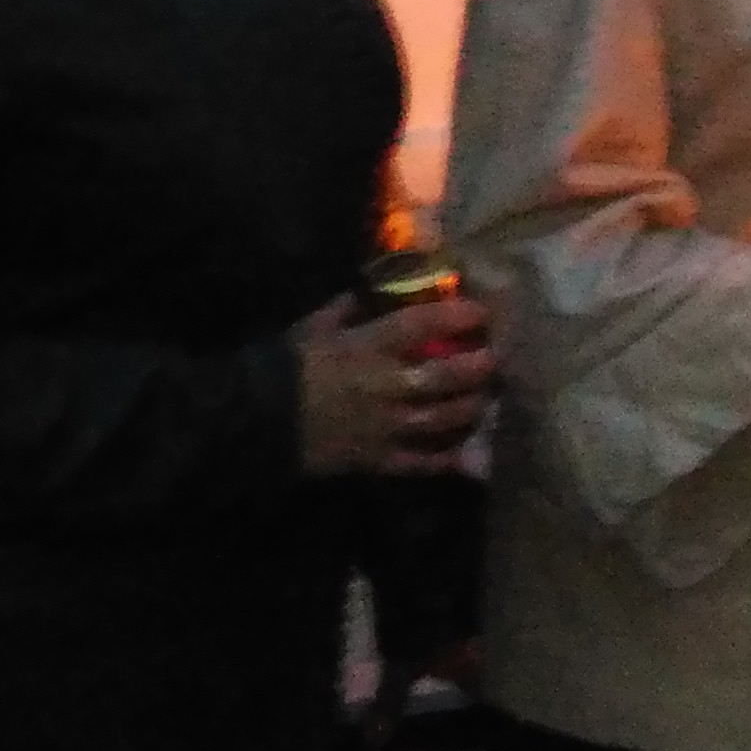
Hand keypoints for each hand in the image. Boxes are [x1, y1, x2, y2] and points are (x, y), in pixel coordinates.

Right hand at [295, 298, 495, 477]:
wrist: (252, 423)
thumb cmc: (284, 368)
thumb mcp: (313, 327)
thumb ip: (347, 307)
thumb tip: (372, 288)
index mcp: (366, 348)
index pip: (421, 326)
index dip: (457, 317)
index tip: (482, 312)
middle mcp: (384, 386)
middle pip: (444, 377)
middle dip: (478, 367)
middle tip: (498, 358)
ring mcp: (384, 426)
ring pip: (441, 420)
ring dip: (470, 409)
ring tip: (486, 399)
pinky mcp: (376, 460)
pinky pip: (420, 461)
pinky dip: (446, 458)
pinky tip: (467, 453)